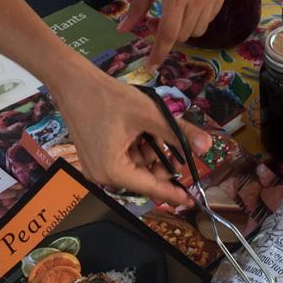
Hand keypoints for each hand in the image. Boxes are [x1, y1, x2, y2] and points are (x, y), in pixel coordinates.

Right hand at [52, 67, 211, 206]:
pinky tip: (140, 129)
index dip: (173, 192)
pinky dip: (137, 146)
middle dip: (161, 159)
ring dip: (149, 150)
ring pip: (135, 165)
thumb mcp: (150, 114)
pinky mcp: (95, 156)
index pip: (150, 187)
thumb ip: (179, 132)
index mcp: (112, 171)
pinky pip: (124, 158)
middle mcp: (101, 175)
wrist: (75, 82)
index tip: (192, 200)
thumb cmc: (110, 98)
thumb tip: (208, 146)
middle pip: (143, 175)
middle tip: (174, 142)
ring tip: (151, 127)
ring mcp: (96, 166)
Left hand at [119, 0, 225, 67]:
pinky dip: (198, 18)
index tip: (150, 65)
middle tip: (159, 19)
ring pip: (198, 30)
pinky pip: (209, 18)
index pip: (168, 34)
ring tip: (176, 10)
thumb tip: (124, 29)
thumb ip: (138, 5)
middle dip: (168, 35)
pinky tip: (191, 2)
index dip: (158, 53)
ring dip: (184, 28)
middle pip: (182, 35)